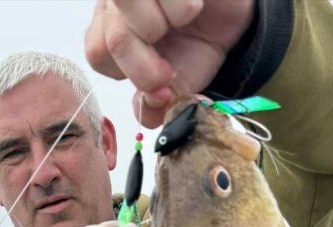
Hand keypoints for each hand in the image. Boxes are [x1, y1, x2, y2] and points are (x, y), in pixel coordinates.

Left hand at [85, 0, 253, 125]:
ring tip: (182, 22)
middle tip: (171, 71)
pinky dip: (187, 5)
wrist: (234, 26)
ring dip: (166, 24)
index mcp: (108, 31)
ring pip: (132, 4)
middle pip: (116, 37)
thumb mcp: (174, 91)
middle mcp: (115, 3)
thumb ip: (153, 109)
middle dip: (148, 65)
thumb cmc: (195, 50)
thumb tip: (147, 110)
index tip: (161, 83)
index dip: (132, 75)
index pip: (98, 54)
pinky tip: (195, 3)